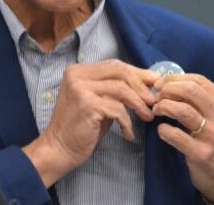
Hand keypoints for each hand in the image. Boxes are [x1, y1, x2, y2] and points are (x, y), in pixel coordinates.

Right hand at [23, 60, 158, 186]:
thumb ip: (114, 90)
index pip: (114, 65)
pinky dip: (127, 122)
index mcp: (78, 71)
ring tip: (147, 117)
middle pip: (119, 71)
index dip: (137, 73)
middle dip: (141, 86)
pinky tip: (128, 133)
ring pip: (121, 89)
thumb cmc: (81, 127)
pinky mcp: (87, 105)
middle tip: (153, 101)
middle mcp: (77, 75)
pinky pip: (117, 109)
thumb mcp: (97, 102)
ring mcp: (80, 88)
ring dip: (138, 104)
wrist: (59, 148)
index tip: (154, 83)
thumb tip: (146, 83)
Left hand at [152, 73, 213, 204]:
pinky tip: (162, 130)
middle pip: (190, 90)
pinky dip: (163, 130)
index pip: (199, 80)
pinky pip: (175, 135)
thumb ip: (203, 101)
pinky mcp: (201, 154)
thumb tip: (172, 84)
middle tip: (157, 96)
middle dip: (168, 89)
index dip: (175, 78)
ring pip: (182, 110)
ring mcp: (213, 136)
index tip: (162, 84)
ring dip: (163, 107)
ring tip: (157, 110)